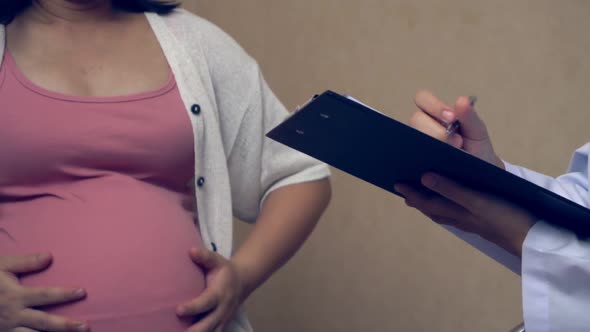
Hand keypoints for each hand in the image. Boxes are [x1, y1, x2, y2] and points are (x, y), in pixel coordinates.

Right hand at [0, 253, 87, 331]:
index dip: (64, 294)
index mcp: (15, 296)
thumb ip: (25, 262)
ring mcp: (8, 328)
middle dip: (65, 325)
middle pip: (44, 322)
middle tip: (85, 326)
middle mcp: (14, 314)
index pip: (45, 295)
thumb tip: (49, 256)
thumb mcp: (2, 266)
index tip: (83, 292)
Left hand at [177, 249, 245, 331]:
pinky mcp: (221, 326)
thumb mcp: (217, 261)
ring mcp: (222, 320)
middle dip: (194, 330)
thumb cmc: (225, 271)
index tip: (178, 310)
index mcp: (219, 294)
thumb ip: (205, 257)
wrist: (242, 282)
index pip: (205, 302)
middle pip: (208, 324)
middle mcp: (222, 310)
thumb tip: (191, 251)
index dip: (192, 307)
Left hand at [395, 173, 536, 256]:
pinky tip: (454, 205)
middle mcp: (461, 219)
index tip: (396, 183)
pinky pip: (459, 214)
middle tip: (405, 191)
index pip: (427, 202)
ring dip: (432, 205)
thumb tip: (424, 178)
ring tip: (423, 197)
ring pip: (445, 213)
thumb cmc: (505, 218)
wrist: (534, 241)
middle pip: (433, 209)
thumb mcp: (476, 200)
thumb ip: (450, 189)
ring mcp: (473, 223)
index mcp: (456, 212)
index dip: (411, 193)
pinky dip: (449, 208)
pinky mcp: (485, 223)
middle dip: (418, 200)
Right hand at [410, 90, 503, 167]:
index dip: (434, 106)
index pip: (423, 99)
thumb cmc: (477, 150)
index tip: (451, 118)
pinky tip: (433, 168)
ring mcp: (414, 144)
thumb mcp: (478, 132)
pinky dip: (417, 162)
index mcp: (436, 114)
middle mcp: (421, 127)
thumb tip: (461, 100)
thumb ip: (470, 117)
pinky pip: (406, 159)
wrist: (479, 176)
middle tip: (456, 143)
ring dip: (428, 147)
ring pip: (409, 139)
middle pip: (416, 119)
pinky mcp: (411, 162)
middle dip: (437, 132)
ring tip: (447, 158)